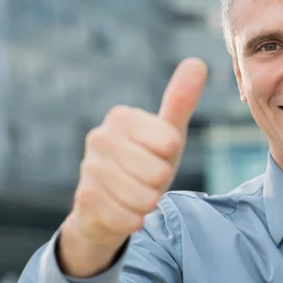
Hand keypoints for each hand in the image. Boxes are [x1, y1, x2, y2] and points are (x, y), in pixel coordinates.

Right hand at [59, 57, 207, 276]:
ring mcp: (89, 169)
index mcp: (121, 117)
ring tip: (135, 194)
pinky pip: (128, 218)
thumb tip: (197, 61)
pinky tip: (124, 212)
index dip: (169, 155)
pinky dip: (133, 220)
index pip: (169, 141)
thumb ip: (180, 101)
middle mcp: (100, 138)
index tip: (155, 154)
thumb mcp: (166, 134)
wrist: (105, 206)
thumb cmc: (142, 164)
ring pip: (144, 197)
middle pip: (157, 172)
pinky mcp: (84, 200)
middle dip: (158, 183)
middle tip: (144, 178)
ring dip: (146, 203)